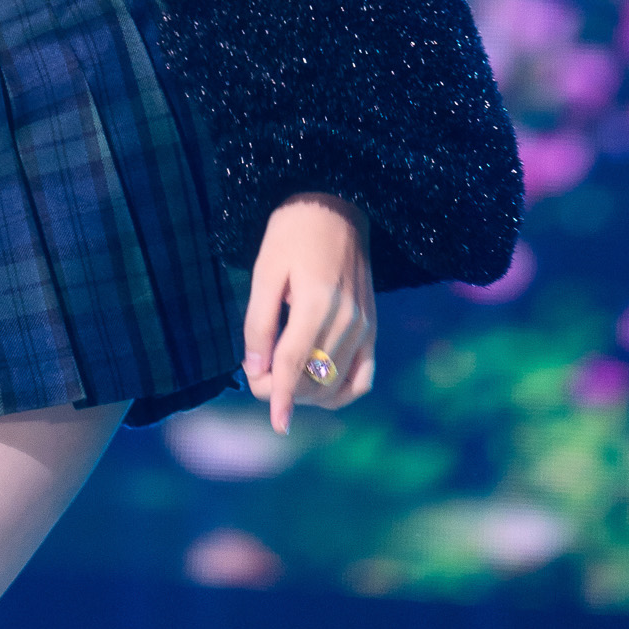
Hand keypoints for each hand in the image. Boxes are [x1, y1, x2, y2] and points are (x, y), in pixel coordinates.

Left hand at [243, 192, 375, 434]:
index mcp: (317, 303)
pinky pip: (363, 378)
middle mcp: (347, 320)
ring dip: (307, 394)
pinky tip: (318, 388)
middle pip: (314, 379)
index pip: (294, 364)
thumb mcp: (265, 270)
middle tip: (257, 376)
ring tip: (281, 378)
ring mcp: (365, 327)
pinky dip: (341, 393)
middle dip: (283, 390)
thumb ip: (259, 322)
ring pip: (336, 384)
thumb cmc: (292, 233)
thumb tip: (255, 370)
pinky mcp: (373, 328)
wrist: (335, 206)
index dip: (278, 395)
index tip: (274, 422)